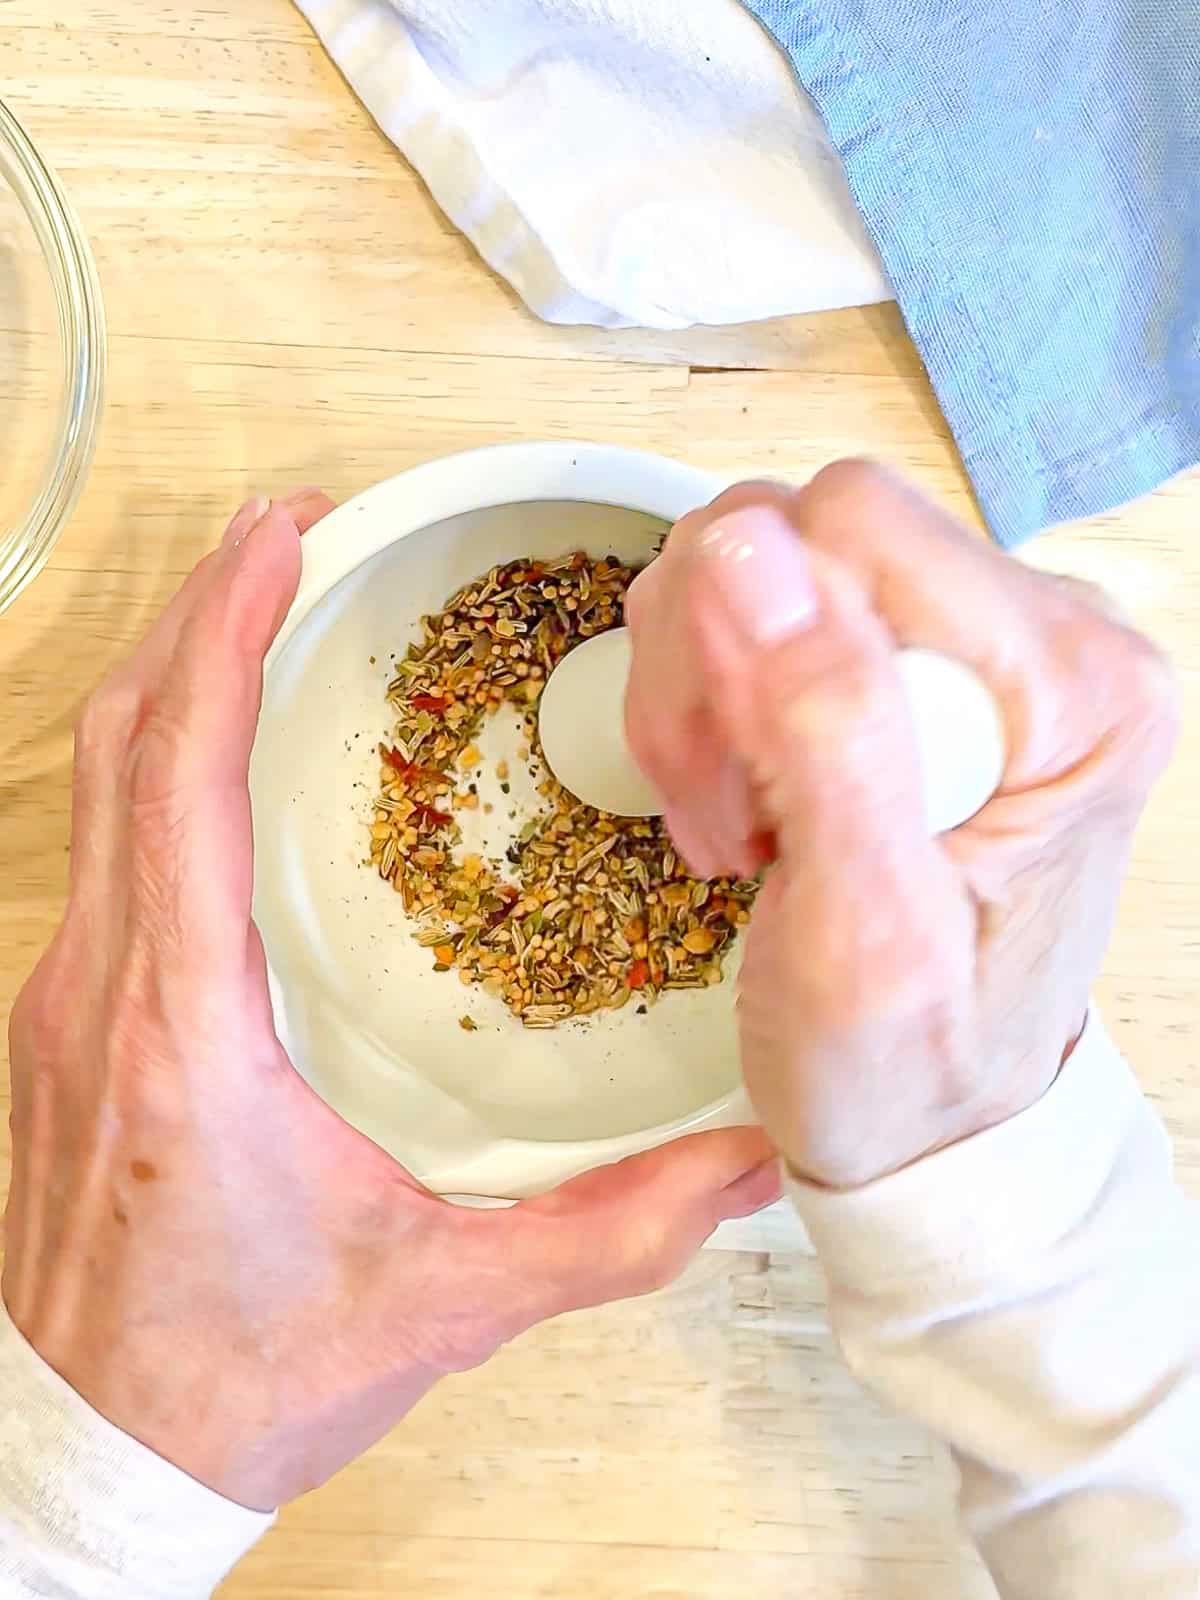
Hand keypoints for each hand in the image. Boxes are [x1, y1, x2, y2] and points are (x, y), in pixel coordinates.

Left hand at [2, 491, 778, 1511]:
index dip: (223, 634)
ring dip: (169, 675)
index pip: (179, 777)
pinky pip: (97, 839)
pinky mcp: (71, 1020)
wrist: (92, 1449)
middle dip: (195, 614)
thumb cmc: (234, 1377)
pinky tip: (219, 750)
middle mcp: (104, 990)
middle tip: (285, 536)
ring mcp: (68, 998)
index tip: (277, 538)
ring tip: (255, 607)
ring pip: (93, 782)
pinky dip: (154, 753)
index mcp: (182, 1030)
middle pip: (118, 743)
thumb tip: (745, 1165)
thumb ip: (605, 1236)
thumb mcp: (437, 1305)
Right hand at [626, 462, 1177, 1188]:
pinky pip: (753, 608)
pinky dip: (710, 706)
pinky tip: (743, 800)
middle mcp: (1046, 630)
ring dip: (704, 698)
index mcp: (1078, 683)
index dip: (757, 647)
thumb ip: (824, 731)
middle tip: (736, 818)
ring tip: (741, 825)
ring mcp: (975, 636)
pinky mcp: (911, 655)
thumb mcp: (864, 930)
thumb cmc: (911, 1064)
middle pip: (798, 532)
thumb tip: (748, 550)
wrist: (926, 1117)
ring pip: (753, 561)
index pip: (854, 529)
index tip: (755, 790)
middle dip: (718, 678)